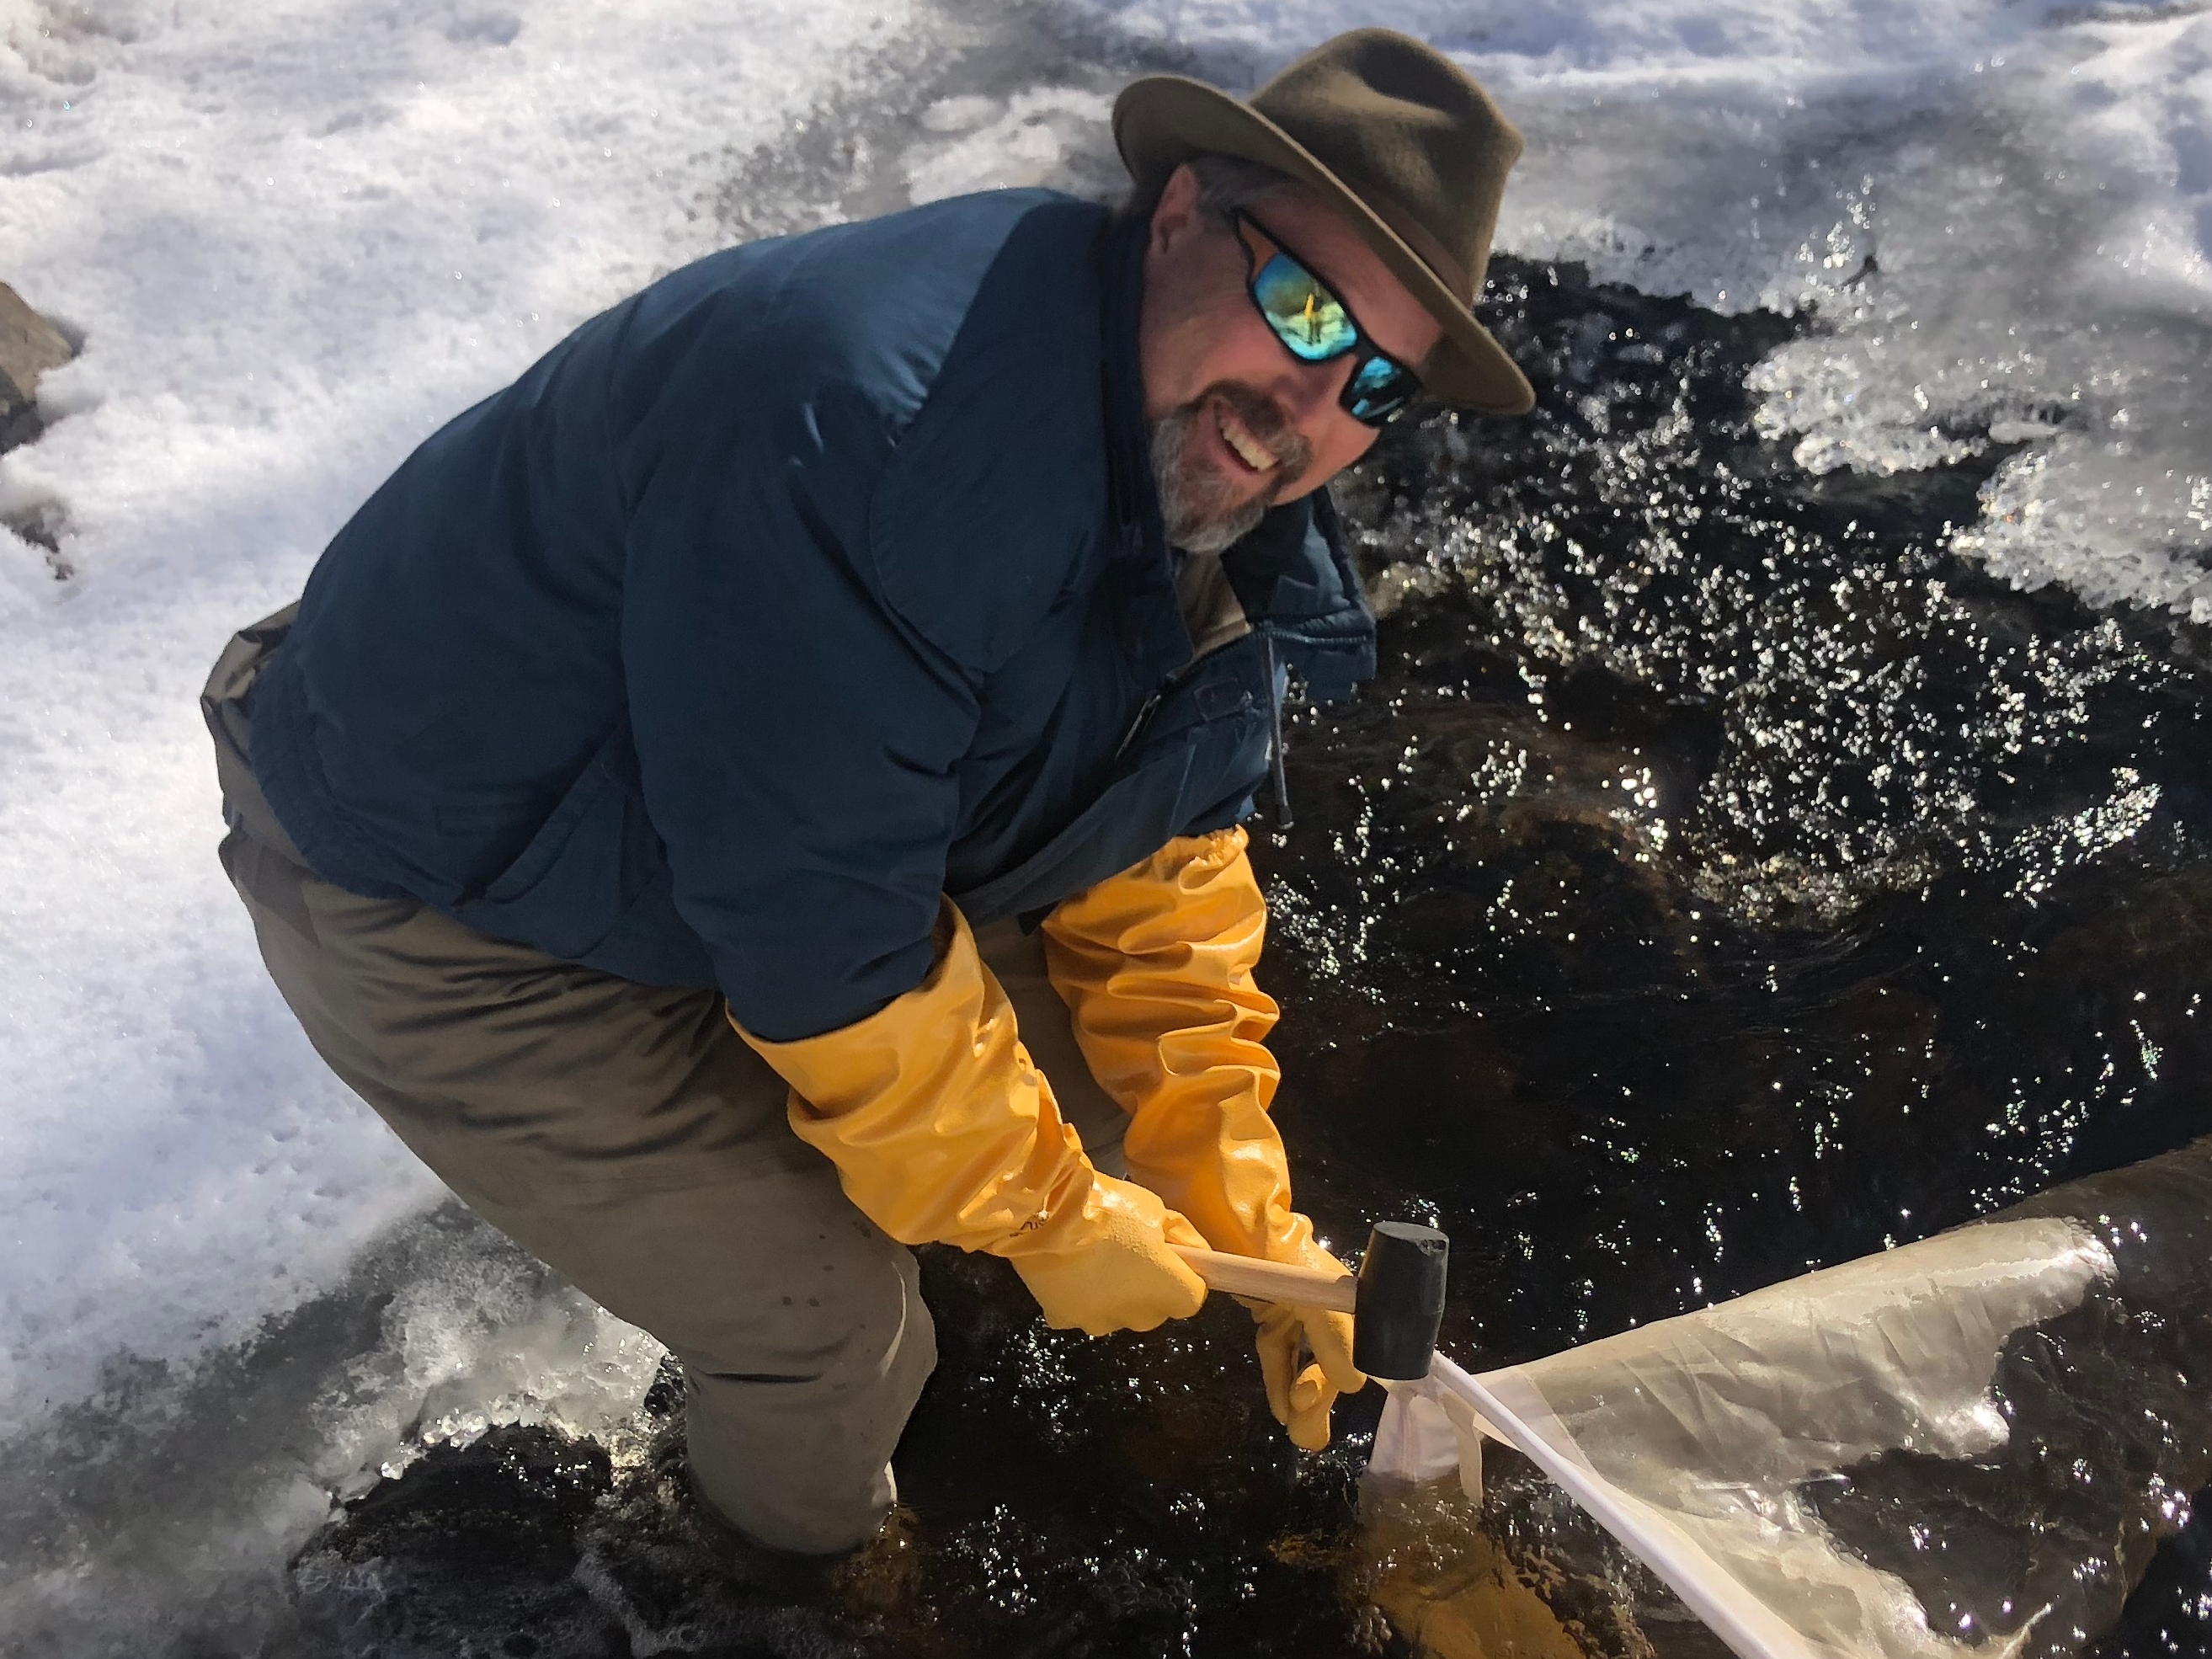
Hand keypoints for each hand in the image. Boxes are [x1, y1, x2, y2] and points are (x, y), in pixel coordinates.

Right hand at [1004, 1171, 1209, 1335]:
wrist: (1048, 1212)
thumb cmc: (1110, 1208)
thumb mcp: (1157, 1209)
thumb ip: (1183, 1235)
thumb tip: (1196, 1252)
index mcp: (1171, 1292)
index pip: (1193, 1297)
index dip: (1184, 1275)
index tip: (1172, 1256)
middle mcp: (1140, 1317)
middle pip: (1154, 1308)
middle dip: (1149, 1286)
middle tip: (1132, 1251)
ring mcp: (1101, 1321)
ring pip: (1116, 1312)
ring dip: (1113, 1294)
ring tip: (1095, 1258)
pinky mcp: (1066, 1319)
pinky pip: (1081, 1310)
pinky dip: (1078, 1295)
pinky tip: (1070, 1268)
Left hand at [1242, 1238, 1364, 1448]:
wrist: (1239, 1226)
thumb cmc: (1281, 1256)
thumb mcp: (1314, 1296)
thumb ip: (1335, 1338)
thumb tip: (1353, 1384)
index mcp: (1347, 1302)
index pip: (1352, 1353)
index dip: (1331, 1380)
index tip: (1305, 1397)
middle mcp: (1328, 1308)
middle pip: (1330, 1365)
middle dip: (1318, 1400)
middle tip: (1304, 1437)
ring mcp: (1299, 1311)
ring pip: (1305, 1365)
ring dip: (1302, 1399)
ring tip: (1299, 1435)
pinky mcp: (1274, 1316)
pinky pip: (1281, 1353)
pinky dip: (1280, 1378)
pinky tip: (1280, 1410)